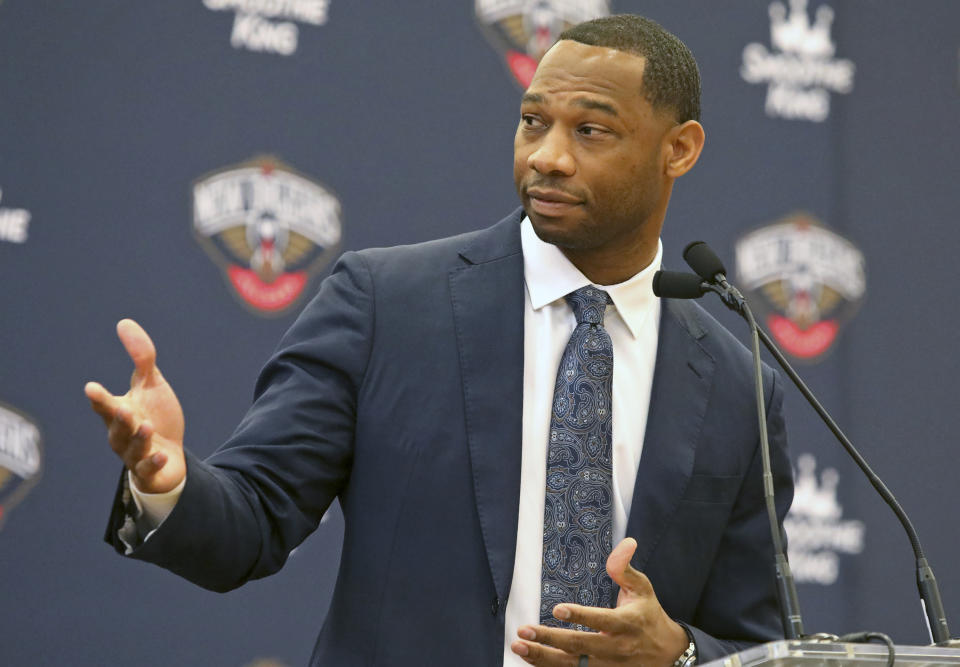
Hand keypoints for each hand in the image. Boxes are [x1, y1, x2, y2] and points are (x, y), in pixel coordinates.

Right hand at [85, 319, 185, 493]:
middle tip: (122, 408)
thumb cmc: (155, 417)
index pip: (105, 404)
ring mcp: (135, 454)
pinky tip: (162, 455)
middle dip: (118, 418)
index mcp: (119, 412)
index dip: (99, 397)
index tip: (91, 387)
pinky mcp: (150, 470)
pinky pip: (149, 469)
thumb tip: (124, 322)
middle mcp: (121, 434)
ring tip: (147, 426)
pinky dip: (154, 463)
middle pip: (117, 426)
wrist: (170, 457)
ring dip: (139, 438)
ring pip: (132, 447)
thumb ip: (141, 357)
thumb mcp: (151, 385)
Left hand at [511, 537, 688, 665]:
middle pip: (580, 646)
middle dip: (550, 639)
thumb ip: (626, 569)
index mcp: (627, 623)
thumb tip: (626, 543)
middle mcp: (616, 647)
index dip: (580, 616)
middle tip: (525, 631)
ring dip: (543, 657)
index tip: (558, 609)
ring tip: (520, 647)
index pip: (601, 619)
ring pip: (572, 665)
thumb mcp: (642, 589)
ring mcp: (608, 665)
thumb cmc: (648, 616)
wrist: (667, 654)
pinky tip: (532, 660)